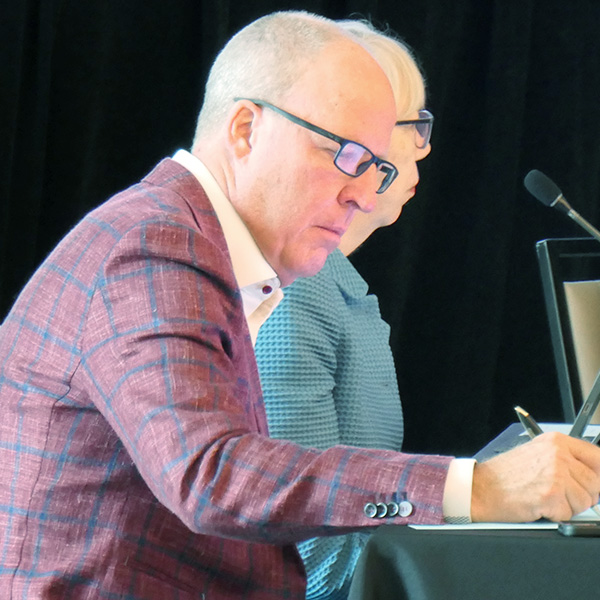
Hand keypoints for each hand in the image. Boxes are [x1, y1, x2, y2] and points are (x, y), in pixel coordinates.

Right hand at [471, 432, 599, 521]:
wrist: (481, 488)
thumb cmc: (504, 475)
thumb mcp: (537, 455)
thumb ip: (566, 461)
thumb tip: (594, 477)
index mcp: (556, 442)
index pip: (597, 457)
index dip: (597, 475)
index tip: (593, 484)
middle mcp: (558, 454)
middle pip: (595, 483)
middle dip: (581, 495)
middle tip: (559, 494)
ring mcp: (555, 474)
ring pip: (585, 501)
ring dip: (567, 506)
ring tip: (544, 497)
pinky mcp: (551, 495)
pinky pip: (569, 514)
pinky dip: (555, 515)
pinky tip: (538, 505)